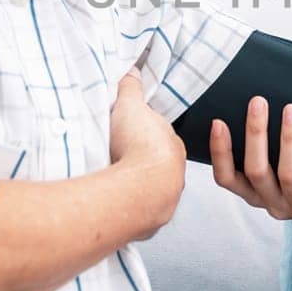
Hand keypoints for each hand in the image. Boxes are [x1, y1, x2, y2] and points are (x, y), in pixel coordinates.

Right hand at [109, 73, 185, 236]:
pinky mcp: (152, 220)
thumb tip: (133, 70)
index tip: (130, 137)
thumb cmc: (138, 145)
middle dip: (142, 165)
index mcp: (173, 146)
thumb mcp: (130, 106)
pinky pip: (141, 213)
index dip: (146, 137)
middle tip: (120, 161)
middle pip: (158, 167)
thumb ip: (131, 88)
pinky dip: (130, 209)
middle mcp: (175, 174)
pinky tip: (116, 205)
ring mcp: (166, 199)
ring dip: (137, 188)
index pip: (160, 140)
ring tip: (116, 184)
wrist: (141, 188)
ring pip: (152, 191)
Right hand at [209, 96, 291, 228]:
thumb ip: (267, 150)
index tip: (218, 122)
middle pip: (256, 171)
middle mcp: (274, 204)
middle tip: (258, 102)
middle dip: (256, 134)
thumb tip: (254, 106)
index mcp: (257, 194)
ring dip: (288, 139)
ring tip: (291, 110)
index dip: (220, 153)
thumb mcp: (282, 169)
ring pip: (287, 174)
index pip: (227, 179)